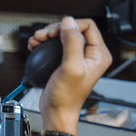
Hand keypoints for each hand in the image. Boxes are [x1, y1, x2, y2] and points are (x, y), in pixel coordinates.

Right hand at [27, 17, 111, 133]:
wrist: (56, 112)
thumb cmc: (66, 98)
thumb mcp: (71, 68)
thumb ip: (72, 43)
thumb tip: (68, 23)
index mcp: (99, 55)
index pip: (87, 26)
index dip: (69, 26)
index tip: (55, 33)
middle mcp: (89, 55)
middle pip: (72, 29)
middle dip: (55, 30)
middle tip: (43, 36)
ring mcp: (76, 58)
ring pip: (62, 36)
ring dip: (47, 36)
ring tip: (36, 40)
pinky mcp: (64, 62)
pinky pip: (54, 45)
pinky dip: (44, 44)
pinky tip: (35, 46)